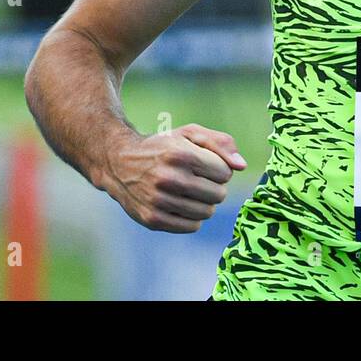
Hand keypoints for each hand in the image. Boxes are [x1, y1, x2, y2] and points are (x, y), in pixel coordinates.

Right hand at [101, 123, 246, 232]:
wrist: (119, 162)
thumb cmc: (163, 146)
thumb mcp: (190, 134)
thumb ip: (221, 144)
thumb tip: (241, 166)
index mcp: (180, 154)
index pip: (225, 173)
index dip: (220, 169)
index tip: (206, 165)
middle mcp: (168, 178)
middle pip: (218, 195)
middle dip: (215, 187)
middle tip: (199, 179)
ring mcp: (158, 201)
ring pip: (207, 212)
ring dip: (205, 203)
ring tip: (191, 192)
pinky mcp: (152, 219)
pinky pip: (192, 226)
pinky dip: (193, 218)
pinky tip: (181, 204)